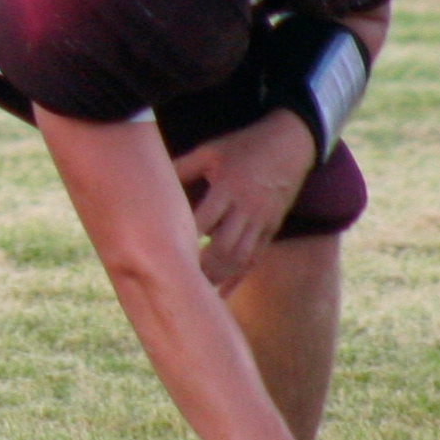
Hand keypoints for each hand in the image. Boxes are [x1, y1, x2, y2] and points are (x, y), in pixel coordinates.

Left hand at [171, 111, 315, 289]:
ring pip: (241, 257)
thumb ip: (182, 167)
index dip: (184, 237)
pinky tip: (222, 295)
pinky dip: (237, 278)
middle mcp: (247, 208)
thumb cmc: (243, 147)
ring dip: (218, 277)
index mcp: (228, 187)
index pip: (203, 219)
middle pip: (224, 246)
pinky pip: (255, 259)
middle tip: (176, 282)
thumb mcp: (211, 151)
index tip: (162, 253)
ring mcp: (262, 221)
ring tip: (194, 294)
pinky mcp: (272, 229)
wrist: (291, 144)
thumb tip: (149, 178)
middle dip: (201, 266)